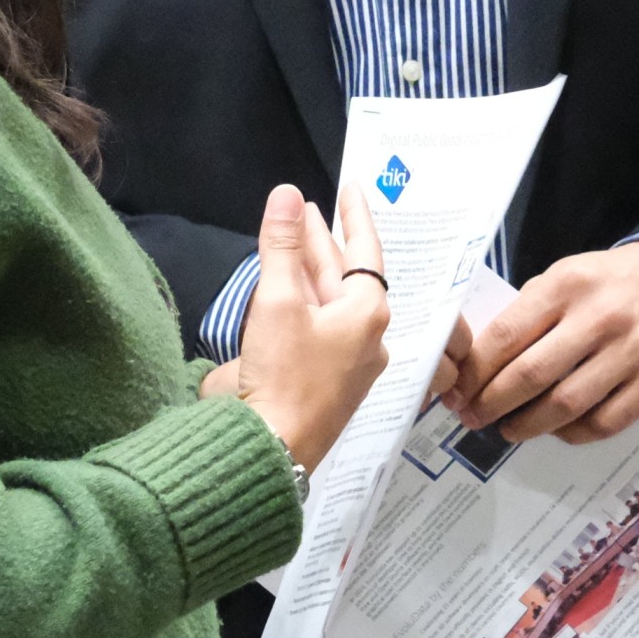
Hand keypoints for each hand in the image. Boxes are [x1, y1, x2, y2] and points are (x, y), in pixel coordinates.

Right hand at [232, 186, 392, 465]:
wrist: (271, 450)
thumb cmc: (284, 375)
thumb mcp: (277, 302)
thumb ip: (281, 246)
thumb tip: (287, 195)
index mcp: (367, 313)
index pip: (364, 250)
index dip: (354, 215)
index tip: (351, 187)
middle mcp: (365, 337)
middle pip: (342, 276)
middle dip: (320, 241)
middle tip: (304, 208)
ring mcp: (346, 362)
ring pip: (327, 303)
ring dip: (307, 271)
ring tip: (291, 240)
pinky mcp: (323, 382)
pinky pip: (316, 329)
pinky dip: (301, 303)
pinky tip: (284, 292)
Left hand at [443, 244, 638, 444]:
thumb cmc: (604, 285)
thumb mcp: (561, 279)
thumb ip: (525, 317)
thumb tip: (479, 371)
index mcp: (567, 284)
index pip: (507, 334)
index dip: (476, 372)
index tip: (458, 393)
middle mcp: (602, 317)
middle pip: (532, 374)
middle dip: (493, 403)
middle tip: (474, 418)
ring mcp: (634, 351)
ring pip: (566, 405)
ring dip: (528, 425)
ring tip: (509, 428)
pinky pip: (604, 423)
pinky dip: (571, 433)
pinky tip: (556, 429)